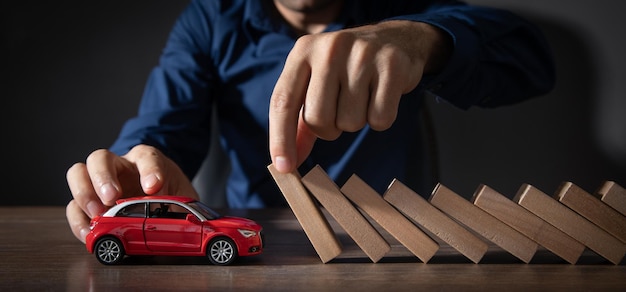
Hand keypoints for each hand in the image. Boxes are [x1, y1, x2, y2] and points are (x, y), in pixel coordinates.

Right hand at [65, 144, 197, 242]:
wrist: (162, 195)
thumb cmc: (169, 191)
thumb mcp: (180, 195)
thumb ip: (176, 203)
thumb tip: (168, 215)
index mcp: (145, 160)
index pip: (146, 157)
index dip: (149, 170)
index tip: (153, 187)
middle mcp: (119, 166)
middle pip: (100, 158)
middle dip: (103, 177)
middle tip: (112, 197)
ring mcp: (101, 183)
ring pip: (78, 175)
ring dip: (84, 195)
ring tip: (97, 215)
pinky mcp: (90, 203)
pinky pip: (74, 207)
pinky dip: (78, 221)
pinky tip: (89, 233)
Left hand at [268, 20, 450, 172]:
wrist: (395, 39)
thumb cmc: (346, 69)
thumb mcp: (316, 85)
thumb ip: (299, 123)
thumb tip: (286, 164)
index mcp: (303, 51)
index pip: (282, 101)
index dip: (280, 139)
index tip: (284, 168)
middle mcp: (330, 49)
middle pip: (318, 118)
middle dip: (329, 129)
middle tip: (340, 114)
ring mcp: (362, 55)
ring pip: (350, 122)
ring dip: (356, 122)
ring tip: (362, 99)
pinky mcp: (392, 66)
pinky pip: (379, 119)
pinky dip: (380, 119)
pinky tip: (380, 97)